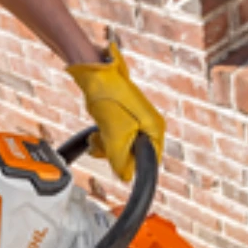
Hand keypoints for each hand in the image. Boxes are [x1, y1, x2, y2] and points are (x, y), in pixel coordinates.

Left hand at [67, 43, 164, 181]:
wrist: (93, 70)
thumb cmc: (108, 95)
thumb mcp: (115, 135)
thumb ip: (121, 160)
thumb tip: (124, 177)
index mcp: (155, 128)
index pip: (150, 161)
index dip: (132, 165)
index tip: (117, 164)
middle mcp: (149, 124)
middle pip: (135, 155)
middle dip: (116, 154)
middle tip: (103, 146)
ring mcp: (137, 119)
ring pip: (123, 146)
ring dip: (107, 147)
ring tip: (97, 137)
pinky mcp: (124, 116)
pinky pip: (116, 136)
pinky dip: (105, 138)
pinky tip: (97, 132)